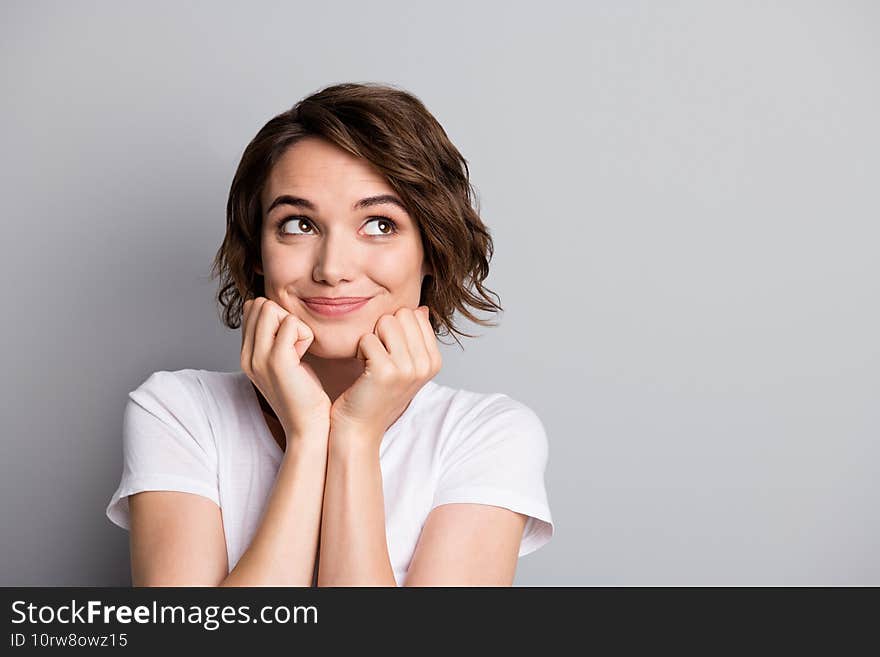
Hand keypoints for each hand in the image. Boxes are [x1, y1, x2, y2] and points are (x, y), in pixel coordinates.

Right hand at [240, 297, 330, 440]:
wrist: (307, 427)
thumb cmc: (303, 395)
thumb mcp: (283, 364)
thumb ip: (274, 340)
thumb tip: (274, 311)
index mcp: (246, 356)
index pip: (251, 309)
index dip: (276, 317)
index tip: (288, 343)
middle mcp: (246, 356)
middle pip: (260, 304)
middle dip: (284, 317)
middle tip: (296, 347)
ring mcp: (259, 358)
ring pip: (272, 309)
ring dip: (294, 325)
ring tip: (299, 352)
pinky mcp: (277, 360)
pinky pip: (291, 323)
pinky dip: (304, 334)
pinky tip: (304, 356)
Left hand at [329, 306, 442, 442]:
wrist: (359, 429)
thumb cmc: (376, 395)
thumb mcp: (404, 365)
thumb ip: (414, 337)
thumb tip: (421, 309)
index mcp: (434, 361)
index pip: (415, 315)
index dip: (395, 329)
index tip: (390, 353)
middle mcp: (426, 365)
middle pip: (401, 315)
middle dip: (383, 331)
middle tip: (378, 358)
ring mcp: (408, 369)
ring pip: (385, 323)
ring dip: (371, 340)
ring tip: (370, 363)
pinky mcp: (385, 371)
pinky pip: (367, 339)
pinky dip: (358, 352)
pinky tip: (361, 372)